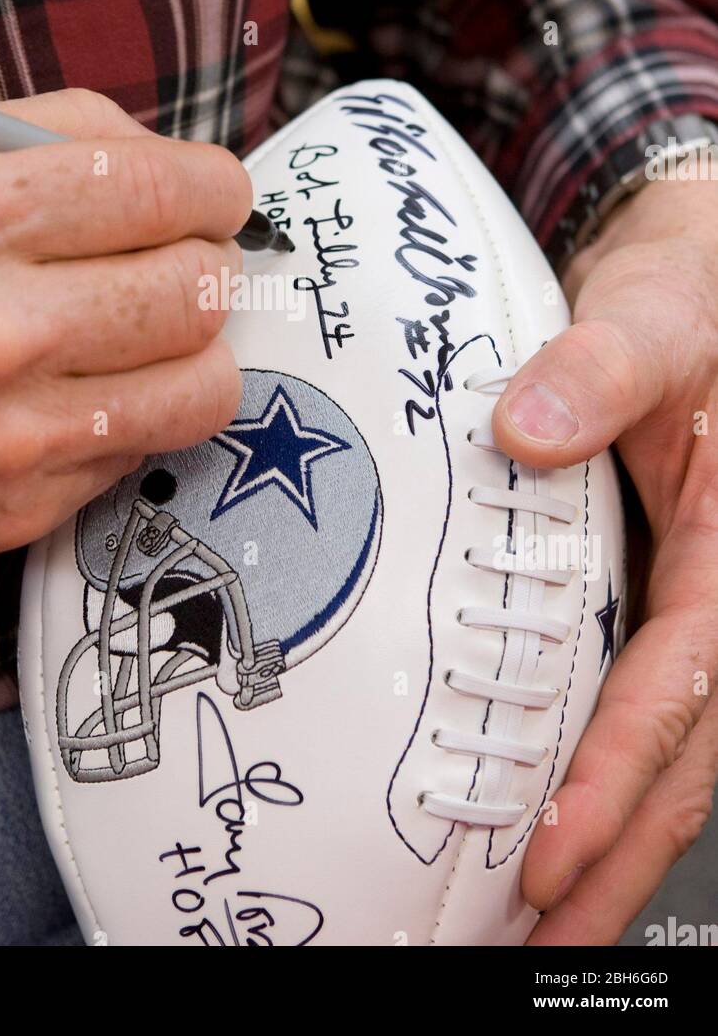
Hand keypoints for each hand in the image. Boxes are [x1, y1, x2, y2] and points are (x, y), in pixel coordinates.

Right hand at [0, 89, 249, 553]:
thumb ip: (58, 130)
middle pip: (199, 289)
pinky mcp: (13, 508)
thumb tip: (181, 165)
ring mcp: (1, 435)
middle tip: (174, 255)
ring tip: (144, 323)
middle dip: (205, 260)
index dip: (216, 188)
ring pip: (204, 384)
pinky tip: (76, 385)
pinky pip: (144, 446)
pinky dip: (133, 408)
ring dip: (193, 344)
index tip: (213, 194)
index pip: (163, 192)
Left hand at [492, 176, 717, 944]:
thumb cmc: (688, 297)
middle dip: (615, 857)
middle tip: (539, 940)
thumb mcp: (651, 315)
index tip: (550, 853)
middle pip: (685, 753)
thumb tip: (528, 430)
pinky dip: (604, 774)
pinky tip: (549, 817)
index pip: (680, 683)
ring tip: (539, 920)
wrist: (693, 285)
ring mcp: (697, 601)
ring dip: (613, 840)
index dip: (617, 776)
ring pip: (671, 747)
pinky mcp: (661, 597)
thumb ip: (598, 368)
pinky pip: (644, 703)